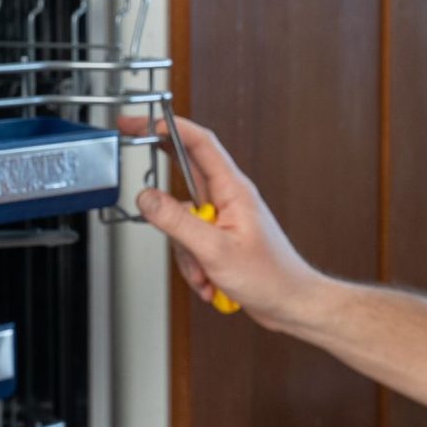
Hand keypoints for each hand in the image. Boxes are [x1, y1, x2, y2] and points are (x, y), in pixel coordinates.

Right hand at [115, 114, 327, 332]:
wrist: (290, 304)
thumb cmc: (271, 277)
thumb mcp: (215, 249)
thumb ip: (177, 221)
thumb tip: (146, 197)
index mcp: (233, 189)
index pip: (199, 143)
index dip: (169, 127)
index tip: (143, 122)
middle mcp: (228, 198)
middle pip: (185, 172)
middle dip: (161, 178)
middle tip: (136, 154)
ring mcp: (223, 218)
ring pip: (182, 219)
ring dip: (185, 251)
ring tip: (205, 271)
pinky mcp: (219, 238)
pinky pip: (190, 242)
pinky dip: (194, 264)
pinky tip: (210, 280)